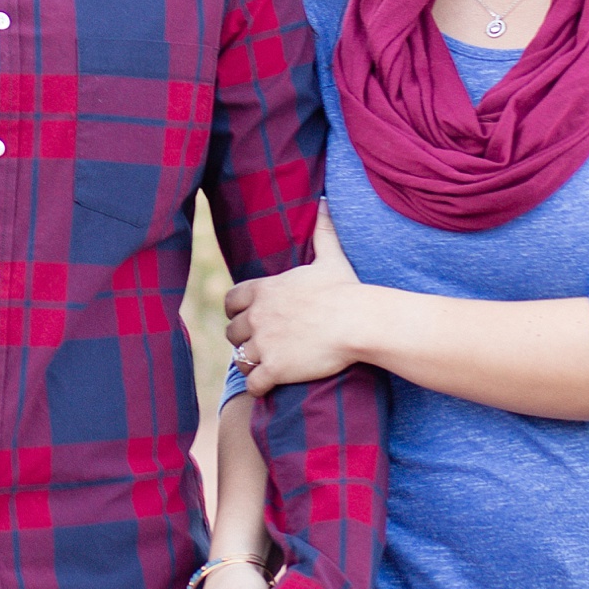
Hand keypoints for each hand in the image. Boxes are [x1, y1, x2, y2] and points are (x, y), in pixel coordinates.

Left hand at [224, 202, 361, 395]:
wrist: (358, 322)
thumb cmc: (345, 290)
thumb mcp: (330, 257)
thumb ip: (323, 231)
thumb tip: (325, 203)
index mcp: (263, 290)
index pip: (230, 301)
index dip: (237, 312)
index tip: (250, 318)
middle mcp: (256, 316)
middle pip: (231, 332)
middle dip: (244, 339)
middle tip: (262, 344)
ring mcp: (264, 343)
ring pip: (239, 358)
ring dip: (250, 362)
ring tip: (266, 366)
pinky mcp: (274, 368)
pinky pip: (254, 383)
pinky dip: (260, 386)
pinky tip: (272, 385)